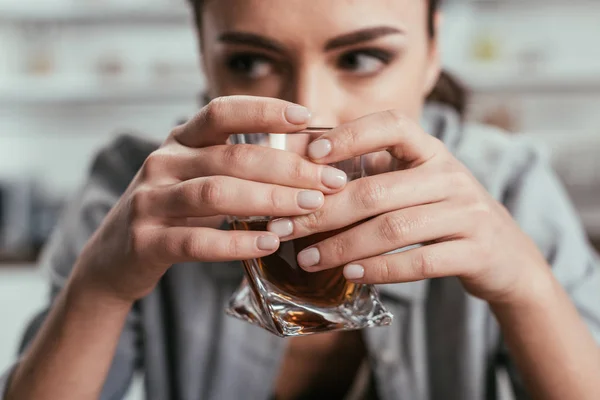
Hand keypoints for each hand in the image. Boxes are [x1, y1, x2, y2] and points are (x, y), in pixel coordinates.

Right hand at [73, 96, 348, 302]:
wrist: (116, 258)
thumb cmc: (175, 212)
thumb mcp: (202, 178)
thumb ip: (241, 166)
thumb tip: (308, 157)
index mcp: (179, 141)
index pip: (221, 111)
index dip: (263, 110)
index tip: (306, 117)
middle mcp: (162, 162)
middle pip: (231, 157)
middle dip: (287, 168)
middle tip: (329, 182)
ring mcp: (150, 201)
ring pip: (216, 194)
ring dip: (269, 200)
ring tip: (309, 209)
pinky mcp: (146, 241)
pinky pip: (196, 241)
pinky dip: (237, 243)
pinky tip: (270, 243)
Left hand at [268, 110, 549, 304]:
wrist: (506, 256)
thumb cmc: (443, 214)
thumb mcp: (416, 184)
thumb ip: (375, 173)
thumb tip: (307, 165)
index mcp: (432, 152)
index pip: (392, 125)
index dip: (350, 135)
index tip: (311, 155)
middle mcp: (451, 175)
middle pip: (377, 190)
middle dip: (324, 211)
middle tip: (285, 229)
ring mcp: (467, 213)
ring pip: (394, 229)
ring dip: (344, 246)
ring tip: (308, 259)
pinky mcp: (476, 251)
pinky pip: (420, 261)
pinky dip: (381, 269)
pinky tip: (351, 274)